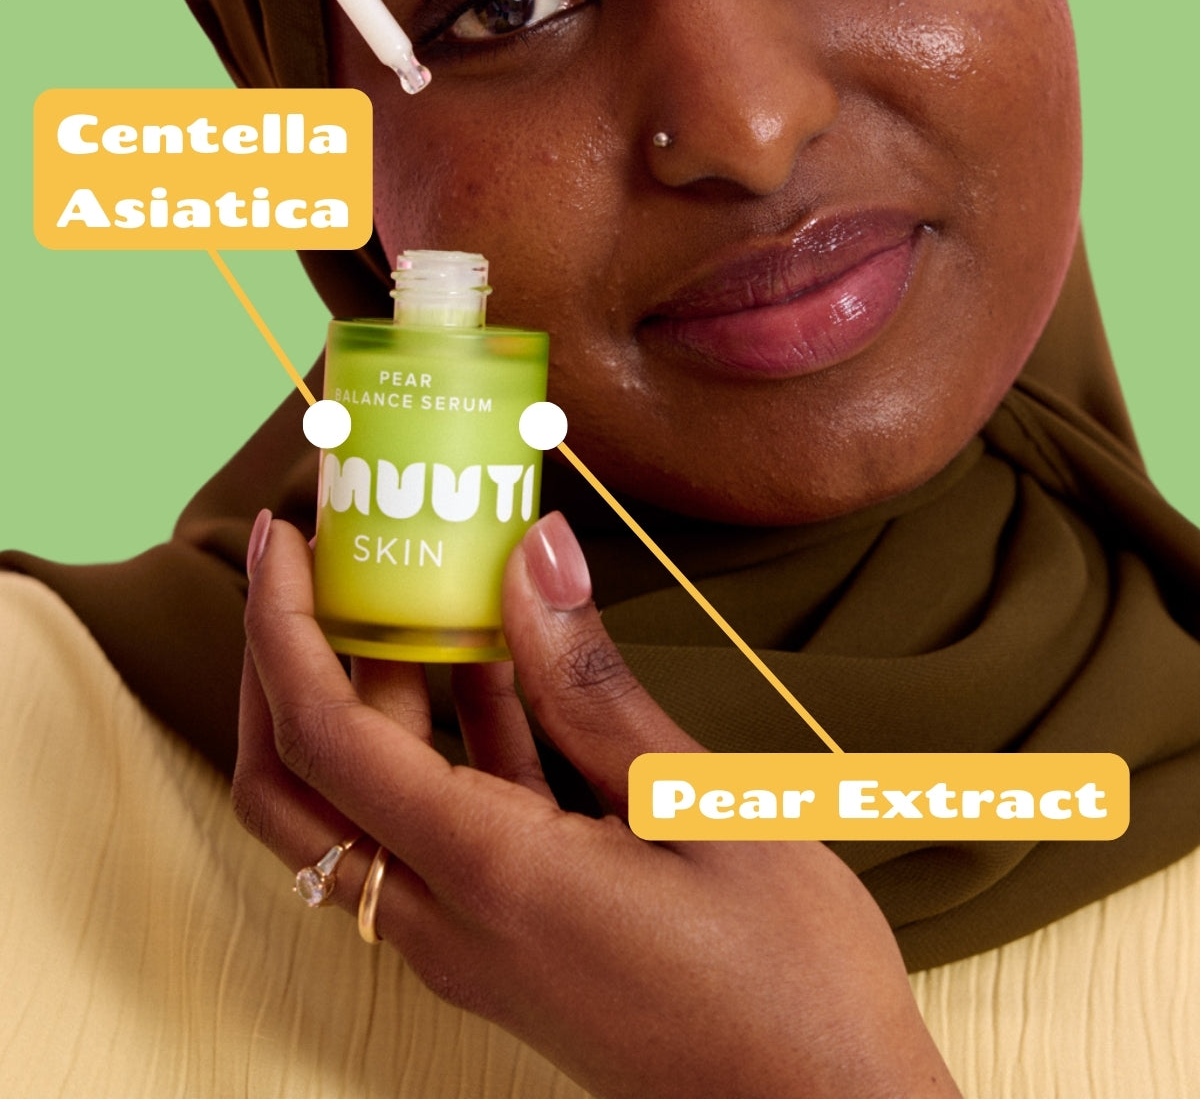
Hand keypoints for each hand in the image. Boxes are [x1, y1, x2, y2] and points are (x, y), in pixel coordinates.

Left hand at [235, 513, 962, 1098]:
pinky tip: (492, 664)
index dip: (283, 625)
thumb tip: (532, 552)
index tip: (282, 534)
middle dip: (280, 664)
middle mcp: (447, 921)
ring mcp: (469, 942)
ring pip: (355, 810)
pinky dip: (438, 742)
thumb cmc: (790, 979)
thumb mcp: (700, 807)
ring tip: (413, 587)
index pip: (324, 737)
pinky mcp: (505, 943)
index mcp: (489, 877)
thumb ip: (593, 685)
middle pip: (294, 789)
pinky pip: (432, 830)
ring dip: (362, 697)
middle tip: (318, 559)